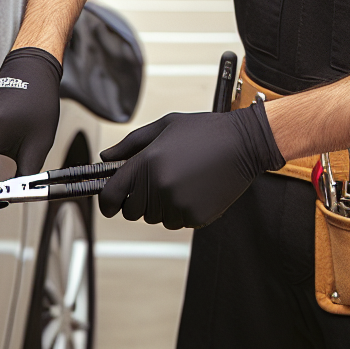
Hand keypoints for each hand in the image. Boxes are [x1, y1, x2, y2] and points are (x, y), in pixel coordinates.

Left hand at [98, 104, 283, 229]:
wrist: (243, 143)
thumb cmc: (204, 131)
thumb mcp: (164, 126)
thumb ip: (130, 144)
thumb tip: (106, 158)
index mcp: (147, 162)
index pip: (111, 196)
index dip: (106, 202)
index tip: (109, 202)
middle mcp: (160, 187)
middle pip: (131, 211)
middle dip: (138, 199)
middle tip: (156, 180)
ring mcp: (178, 204)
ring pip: (154, 218)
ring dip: (160, 205)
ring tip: (180, 180)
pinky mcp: (196, 217)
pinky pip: (177, 222)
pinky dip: (181, 210)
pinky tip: (194, 189)